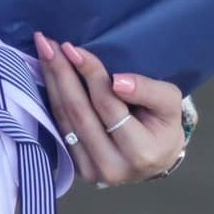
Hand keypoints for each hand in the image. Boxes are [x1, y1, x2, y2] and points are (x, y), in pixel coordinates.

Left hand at [33, 32, 184, 185]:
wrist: (155, 156)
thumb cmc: (163, 125)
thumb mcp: (169, 102)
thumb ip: (148, 90)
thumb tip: (117, 81)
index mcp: (139, 152)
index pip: (107, 105)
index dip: (89, 73)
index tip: (72, 47)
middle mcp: (112, 167)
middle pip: (79, 112)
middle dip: (61, 73)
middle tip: (47, 43)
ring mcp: (91, 171)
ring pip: (63, 119)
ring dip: (51, 82)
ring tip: (44, 52)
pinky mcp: (76, 167)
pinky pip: (58, 127)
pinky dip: (51, 98)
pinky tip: (47, 75)